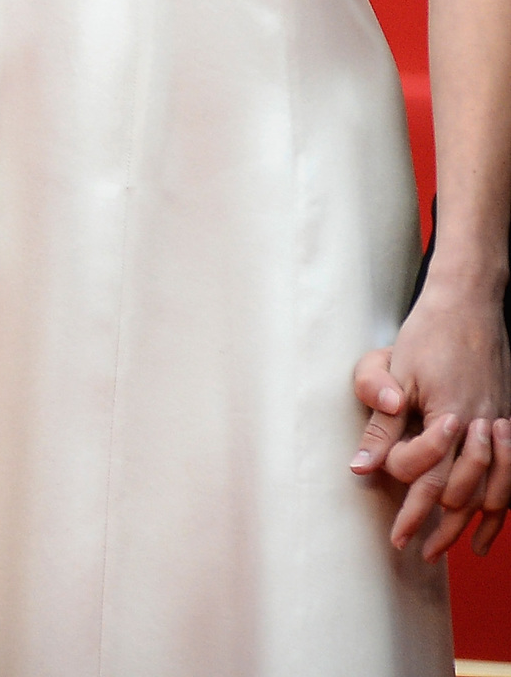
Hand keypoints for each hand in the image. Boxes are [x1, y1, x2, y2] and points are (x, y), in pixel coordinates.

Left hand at [351, 280, 510, 559]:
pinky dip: (502, 504)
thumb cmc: (427, 334)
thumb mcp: (396, 374)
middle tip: (418, 552)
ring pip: (491, 491)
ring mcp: (499, 425)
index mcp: (447, 418)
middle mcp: (478, 428)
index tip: (397, 538)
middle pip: (460, 494)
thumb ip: (382, 427)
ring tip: (448, 548)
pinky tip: (488, 524)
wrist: (468, 304)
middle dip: (438, 526)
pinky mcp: (507, 419)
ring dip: (469, 523)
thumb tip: (360, 468)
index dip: (411, 514)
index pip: (427, 481)